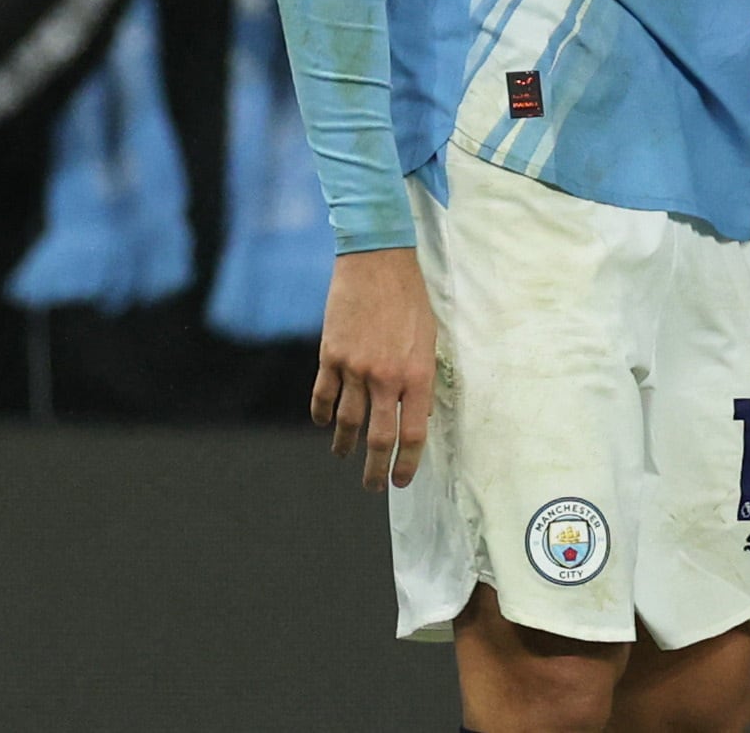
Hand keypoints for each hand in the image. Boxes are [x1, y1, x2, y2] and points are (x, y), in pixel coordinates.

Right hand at [311, 246, 437, 491]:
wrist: (377, 263)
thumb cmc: (410, 300)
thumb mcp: (428, 341)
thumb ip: (420, 378)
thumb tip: (413, 411)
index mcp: (417, 376)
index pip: (413, 435)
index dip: (407, 463)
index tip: (402, 480)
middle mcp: (385, 378)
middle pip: (379, 438)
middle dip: (376, 469)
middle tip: (374, 486)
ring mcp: (354, 367)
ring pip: (347, 421)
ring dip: (344, 444)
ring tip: (343, 455)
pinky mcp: (331, 354)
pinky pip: (323, 394)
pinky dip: (321, 413)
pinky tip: (322, 422)